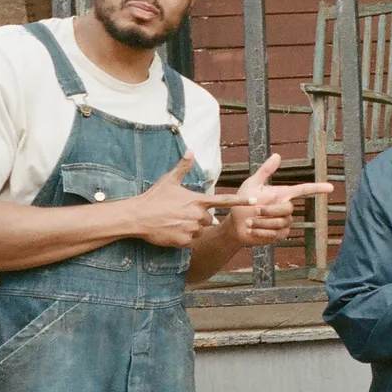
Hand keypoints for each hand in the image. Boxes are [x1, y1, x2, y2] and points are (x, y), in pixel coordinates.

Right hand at [131, 152, 248, 247]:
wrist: (138, 216)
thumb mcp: (169, 180)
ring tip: (175, 221)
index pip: (223, 201)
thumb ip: (183, 166)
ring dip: (192, 227)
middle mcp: (198, 215)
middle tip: (181, 213)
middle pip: (209, 219)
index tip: (254, 201)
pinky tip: (172, 230)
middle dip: (199, 217)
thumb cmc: (154, 197)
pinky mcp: (184, 241)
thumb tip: (191, 150)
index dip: (240, 201)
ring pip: (200, 230)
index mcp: (197, 200)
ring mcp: (191, 229)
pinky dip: (184, 237)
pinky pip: (190, 240)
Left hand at [226, 153, 334, 246]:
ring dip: (261, 223)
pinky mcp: (280, 235)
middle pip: (287, 209)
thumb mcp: (252, 185)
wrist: (235, 226)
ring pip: (281, 223)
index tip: (331, 187)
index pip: (303, 190)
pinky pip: (276, 234)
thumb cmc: (242, 203)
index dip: (317, 188)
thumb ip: (265, 171)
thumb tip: (277, 155)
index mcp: (282, 194)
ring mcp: (284, 223)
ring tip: (249, 222)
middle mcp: (285, 208)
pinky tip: (252, 230)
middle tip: (254, 211)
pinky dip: (261, 232)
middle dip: (269, 211)